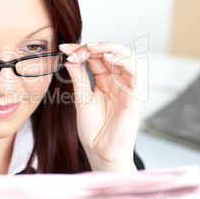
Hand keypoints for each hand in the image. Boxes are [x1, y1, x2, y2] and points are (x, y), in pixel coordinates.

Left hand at [58, 42, 143, 171]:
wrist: (100, 152)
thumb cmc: (93, 130)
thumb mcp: (81, 99)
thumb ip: (79, 78)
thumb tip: (70, 58)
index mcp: (105, 82)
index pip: (96, 57)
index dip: (81, 50)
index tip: (64, 48)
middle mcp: (118, 82)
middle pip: (111, 53)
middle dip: (92, 47)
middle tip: (74, 49)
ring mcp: (128, 87)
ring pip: (127, 56)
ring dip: (109, 48)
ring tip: (90, 48)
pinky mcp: (135, 96)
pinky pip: (135, 72)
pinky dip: (123, 61)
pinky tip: (106, 57)